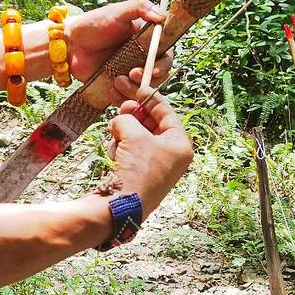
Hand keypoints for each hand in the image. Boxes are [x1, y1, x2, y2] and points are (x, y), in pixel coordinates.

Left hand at [67, 0, 173, 97]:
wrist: (69, 44)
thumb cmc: (93, 24)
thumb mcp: (117, 11)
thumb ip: (140, 7)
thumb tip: (162, 16)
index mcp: (146, 41)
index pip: (165, 54)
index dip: (164, 63)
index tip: (154, 68)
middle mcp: (142, 58)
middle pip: (159, 74)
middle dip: (150, 78)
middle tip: (134, 74)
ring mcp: (130, 73)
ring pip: (145, 89)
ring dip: (136, 89)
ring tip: (118, 81)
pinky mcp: (119, 86)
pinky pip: (128, 98)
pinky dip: (124, 98)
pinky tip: (113, 90)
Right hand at [106, 88, 192, 217]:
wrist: (120, 207)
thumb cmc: (137, 169)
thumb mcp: (134, 135)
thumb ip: (128, 119)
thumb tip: (120, 120)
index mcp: (181, 145)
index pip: (167, 113)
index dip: (150, 99)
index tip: (137, 87)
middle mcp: (172, 156)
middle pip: (151, 124)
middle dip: (134, 113)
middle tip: (120, 101)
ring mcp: (156, 166)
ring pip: (137, 136)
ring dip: (124, 132)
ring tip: (115, 133)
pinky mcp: (140, 175)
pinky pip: (129, 151)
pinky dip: (120, 147)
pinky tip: (114, 152)